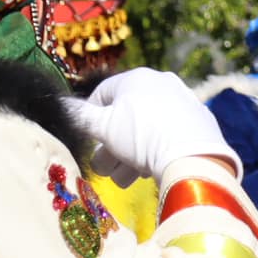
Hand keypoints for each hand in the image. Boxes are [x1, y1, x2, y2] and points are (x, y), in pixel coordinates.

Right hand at [62, 69, 238, 182]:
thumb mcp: (101, 126)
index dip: (90, 120)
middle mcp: (161, 84)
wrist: (191, 153)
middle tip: (105, 169)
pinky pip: (165, 135)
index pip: (101, 95)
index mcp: (136, 78)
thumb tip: (59, 104)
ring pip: (143, 131)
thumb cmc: (140, 135)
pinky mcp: (197, 121)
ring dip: (128, 157)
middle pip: (123, 118)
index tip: (89, 142)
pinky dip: (153, 152)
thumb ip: (78, 115)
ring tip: (124, 179)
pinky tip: (147, 173)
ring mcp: (182, 101)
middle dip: (110, 148)